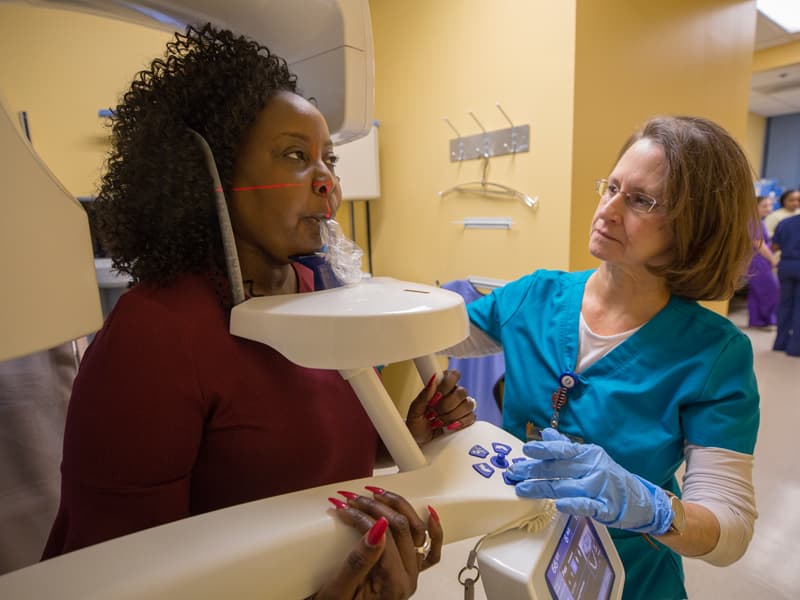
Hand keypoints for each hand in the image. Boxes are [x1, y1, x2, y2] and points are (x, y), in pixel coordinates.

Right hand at [314, 488, 443, 599]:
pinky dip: (433, 530)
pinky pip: (429, 548)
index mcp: (394, 584)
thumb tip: (376, 529)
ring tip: (379, 494)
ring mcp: (411, 572)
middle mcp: (408, 578)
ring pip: (417, 530)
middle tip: (355, 499)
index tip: (345, 508)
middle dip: (377, 507)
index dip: (364, 517)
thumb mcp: (339, 590)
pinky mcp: (407, 568)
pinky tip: (429, 512)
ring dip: (399, 507)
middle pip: (402, 528)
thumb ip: (358, 562)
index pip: (385, 537)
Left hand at [405, 370, 476, 444]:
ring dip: (452, 415)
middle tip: (434, 413)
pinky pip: (471, 417)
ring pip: (468, 404)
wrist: (420, 441)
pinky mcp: (466, 419)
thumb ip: (424, 395)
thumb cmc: (416, 424)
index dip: (447, 385)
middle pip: (461, 392)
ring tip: (439, 422)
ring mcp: (461, 407)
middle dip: (446, 405)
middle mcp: (453, 394)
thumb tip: (433, 379)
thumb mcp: (415, 410)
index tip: (436, 397)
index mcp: (441, 387)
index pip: (453, 375)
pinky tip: (448, 427)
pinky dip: (459, 423)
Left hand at [506, 428, 672, 533]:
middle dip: (533, 471)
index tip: (526, 449)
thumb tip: (546, 432)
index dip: (544, 449)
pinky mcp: (607, 508)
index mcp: (589, 454)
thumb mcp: (589, 457)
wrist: (641, 500)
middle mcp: (595, 468)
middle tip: (513, 473)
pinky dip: (574, 505)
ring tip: (523, 489)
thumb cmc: (609, 477)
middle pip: (559, 468)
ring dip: (543, 488)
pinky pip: (589, 506)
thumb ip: (566, 447)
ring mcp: (601, 488)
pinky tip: (559, 505)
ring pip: (568, 486)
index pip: (563, 449)